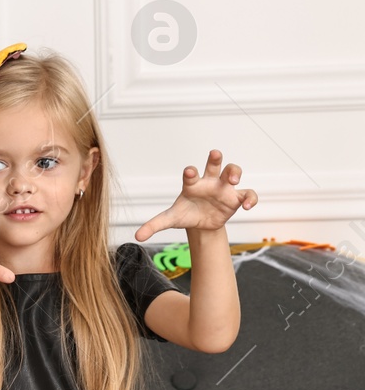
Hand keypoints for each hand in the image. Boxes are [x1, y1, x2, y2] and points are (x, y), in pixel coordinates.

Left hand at [135, 150, 257, 239]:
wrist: (201, 223)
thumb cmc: (185, 214)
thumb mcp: (170, 219)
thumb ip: (154, 225)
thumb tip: (137, 236)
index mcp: (192, 184)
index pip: (191, 174)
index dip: (190, 172)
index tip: (189, 172)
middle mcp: (209, 182)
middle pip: (214, 164)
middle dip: (215, 158)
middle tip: (214, 153)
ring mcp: (224, 188)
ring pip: (233, 171)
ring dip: (234, 172)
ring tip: (233, 180)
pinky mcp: (236, 198)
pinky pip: (248, 193)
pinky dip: (250, 198)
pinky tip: (247, 206)